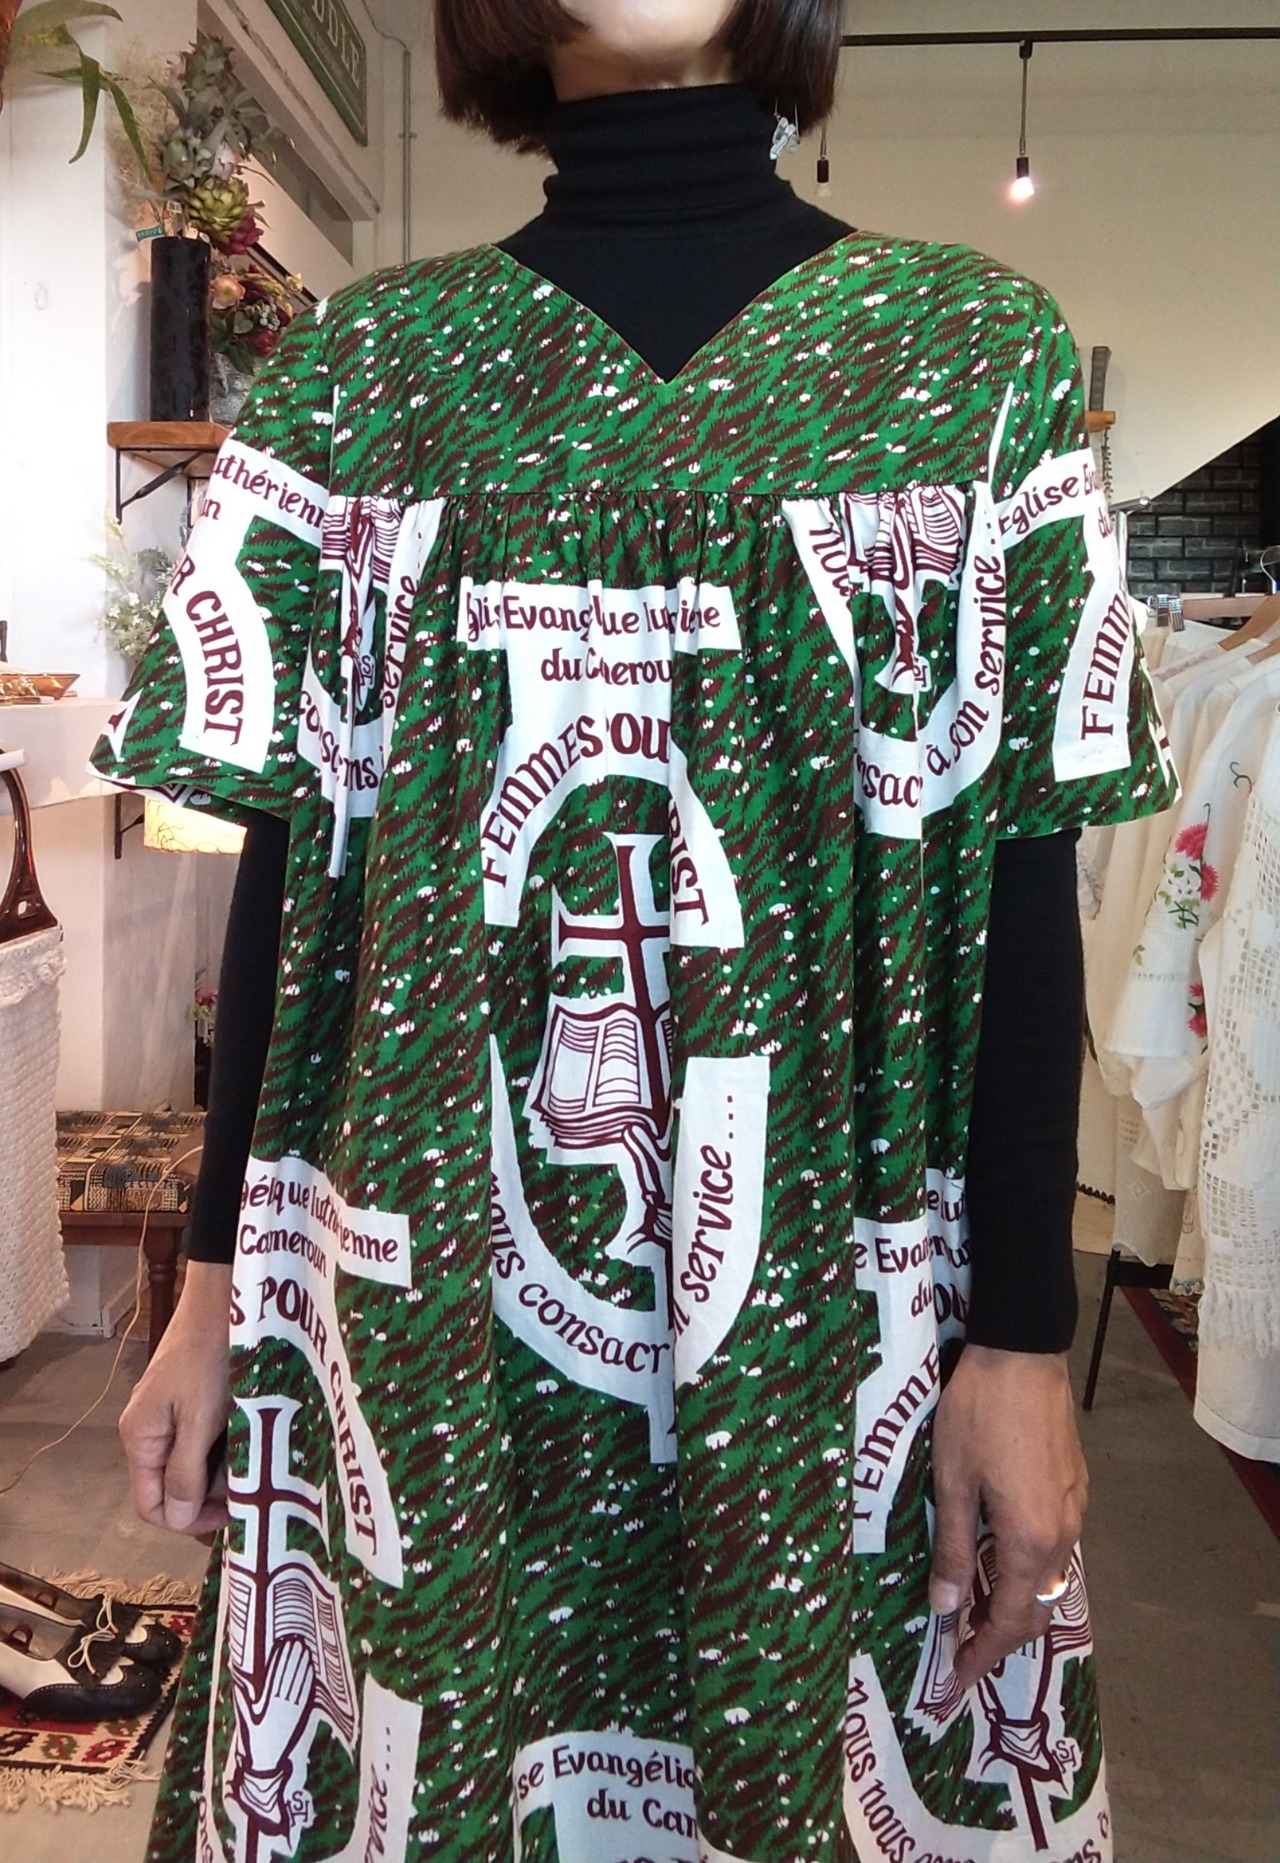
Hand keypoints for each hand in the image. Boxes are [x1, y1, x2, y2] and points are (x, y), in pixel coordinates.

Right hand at [118, 1261, 232, 1536]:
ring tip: (258, 1461)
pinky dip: (226, 1445)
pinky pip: (203, 1438)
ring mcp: (169, 1413)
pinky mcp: (191, 1398)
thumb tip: (177, 1520)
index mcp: (140, 1438)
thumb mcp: (200, 1419)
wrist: (224, 1296)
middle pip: (173, 1486)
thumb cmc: (210, 1357)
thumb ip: (185, 1471)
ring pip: (192, 1463)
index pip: (151, 1505)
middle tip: (253, 1488)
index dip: (187, 1520)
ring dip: (222, 1470)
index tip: (231, 1517)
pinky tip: (252, 1437)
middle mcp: (149, 1430)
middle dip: (211, 1495)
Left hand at [928, 1345, 1087, 1689]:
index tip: (957, 1678)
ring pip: (1048, 1576)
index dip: (984, 1654)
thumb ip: (955, 1549)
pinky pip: (1054, 1544)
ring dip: (1015, 1600)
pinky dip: (1027, 1567)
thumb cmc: (978, 1415)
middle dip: (1000, 1634)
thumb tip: (947, 1608)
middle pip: (1037, 1606)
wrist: (1022, 1352)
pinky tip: (998, 1556)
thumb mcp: (952, 1482)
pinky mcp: (1074, 1484)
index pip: (1012, 1621)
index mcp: (1032, 1541)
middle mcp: (1064, 1534)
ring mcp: (1075, 1508)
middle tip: (961, 1647)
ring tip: (975, 1607)